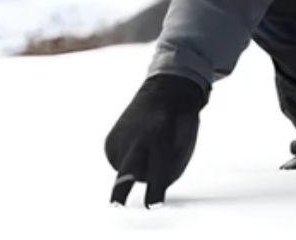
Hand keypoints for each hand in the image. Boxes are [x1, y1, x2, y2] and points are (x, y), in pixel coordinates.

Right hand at [105, 73, 208, 206]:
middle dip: (122, 189)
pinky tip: (137, 142)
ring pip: (128, 172)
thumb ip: (172, 168)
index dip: (156, 189)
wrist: (164, 90)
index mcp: (159, 135)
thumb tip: (153, 187)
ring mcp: (120, 138)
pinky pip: (119, 163)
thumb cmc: (179, 120)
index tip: (154, 204)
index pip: (158, 169)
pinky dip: (129, 159)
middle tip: (117, 205)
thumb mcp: (185, 141)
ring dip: (139, 167)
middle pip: (127, 169)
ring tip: (150, 143)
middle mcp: (136, 137)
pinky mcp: (109, 143)